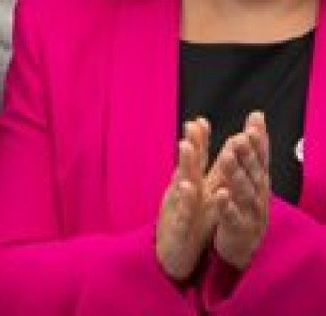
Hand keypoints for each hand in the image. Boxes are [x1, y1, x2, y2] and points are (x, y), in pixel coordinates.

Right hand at [158, 118, 216, 281]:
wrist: (169, 260)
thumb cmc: (186, 227)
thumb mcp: (194, 201)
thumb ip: (201, 179)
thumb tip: (210, 157)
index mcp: (190, 188)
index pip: (196, 161)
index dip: (199, 141)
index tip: (201, 119)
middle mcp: (182, 194)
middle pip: (187, 166)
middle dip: (191, 144)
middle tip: (193, 124)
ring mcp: (178, 209)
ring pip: (182, 183)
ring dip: (185, 164)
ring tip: (187, 145)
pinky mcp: (178, 227)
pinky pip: (183, 211)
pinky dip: (186, 198)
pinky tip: (188, 187)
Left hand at [210, 112, 270, 270]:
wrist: (241, 250)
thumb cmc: (243, 207)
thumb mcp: (247, 179)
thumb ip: (250, 150)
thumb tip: (257, 116)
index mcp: (257, 182)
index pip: (260, 156)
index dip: (259, 139)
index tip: (256, 119)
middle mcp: (257, 196)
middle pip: (253, 172)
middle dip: (247, 154)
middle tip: (240, 136)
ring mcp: (249, 213)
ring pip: (242, 192)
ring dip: (235, 174)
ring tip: (227, 157)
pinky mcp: (237, 230)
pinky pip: (230, 217)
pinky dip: (227, 206)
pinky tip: (220, 194)